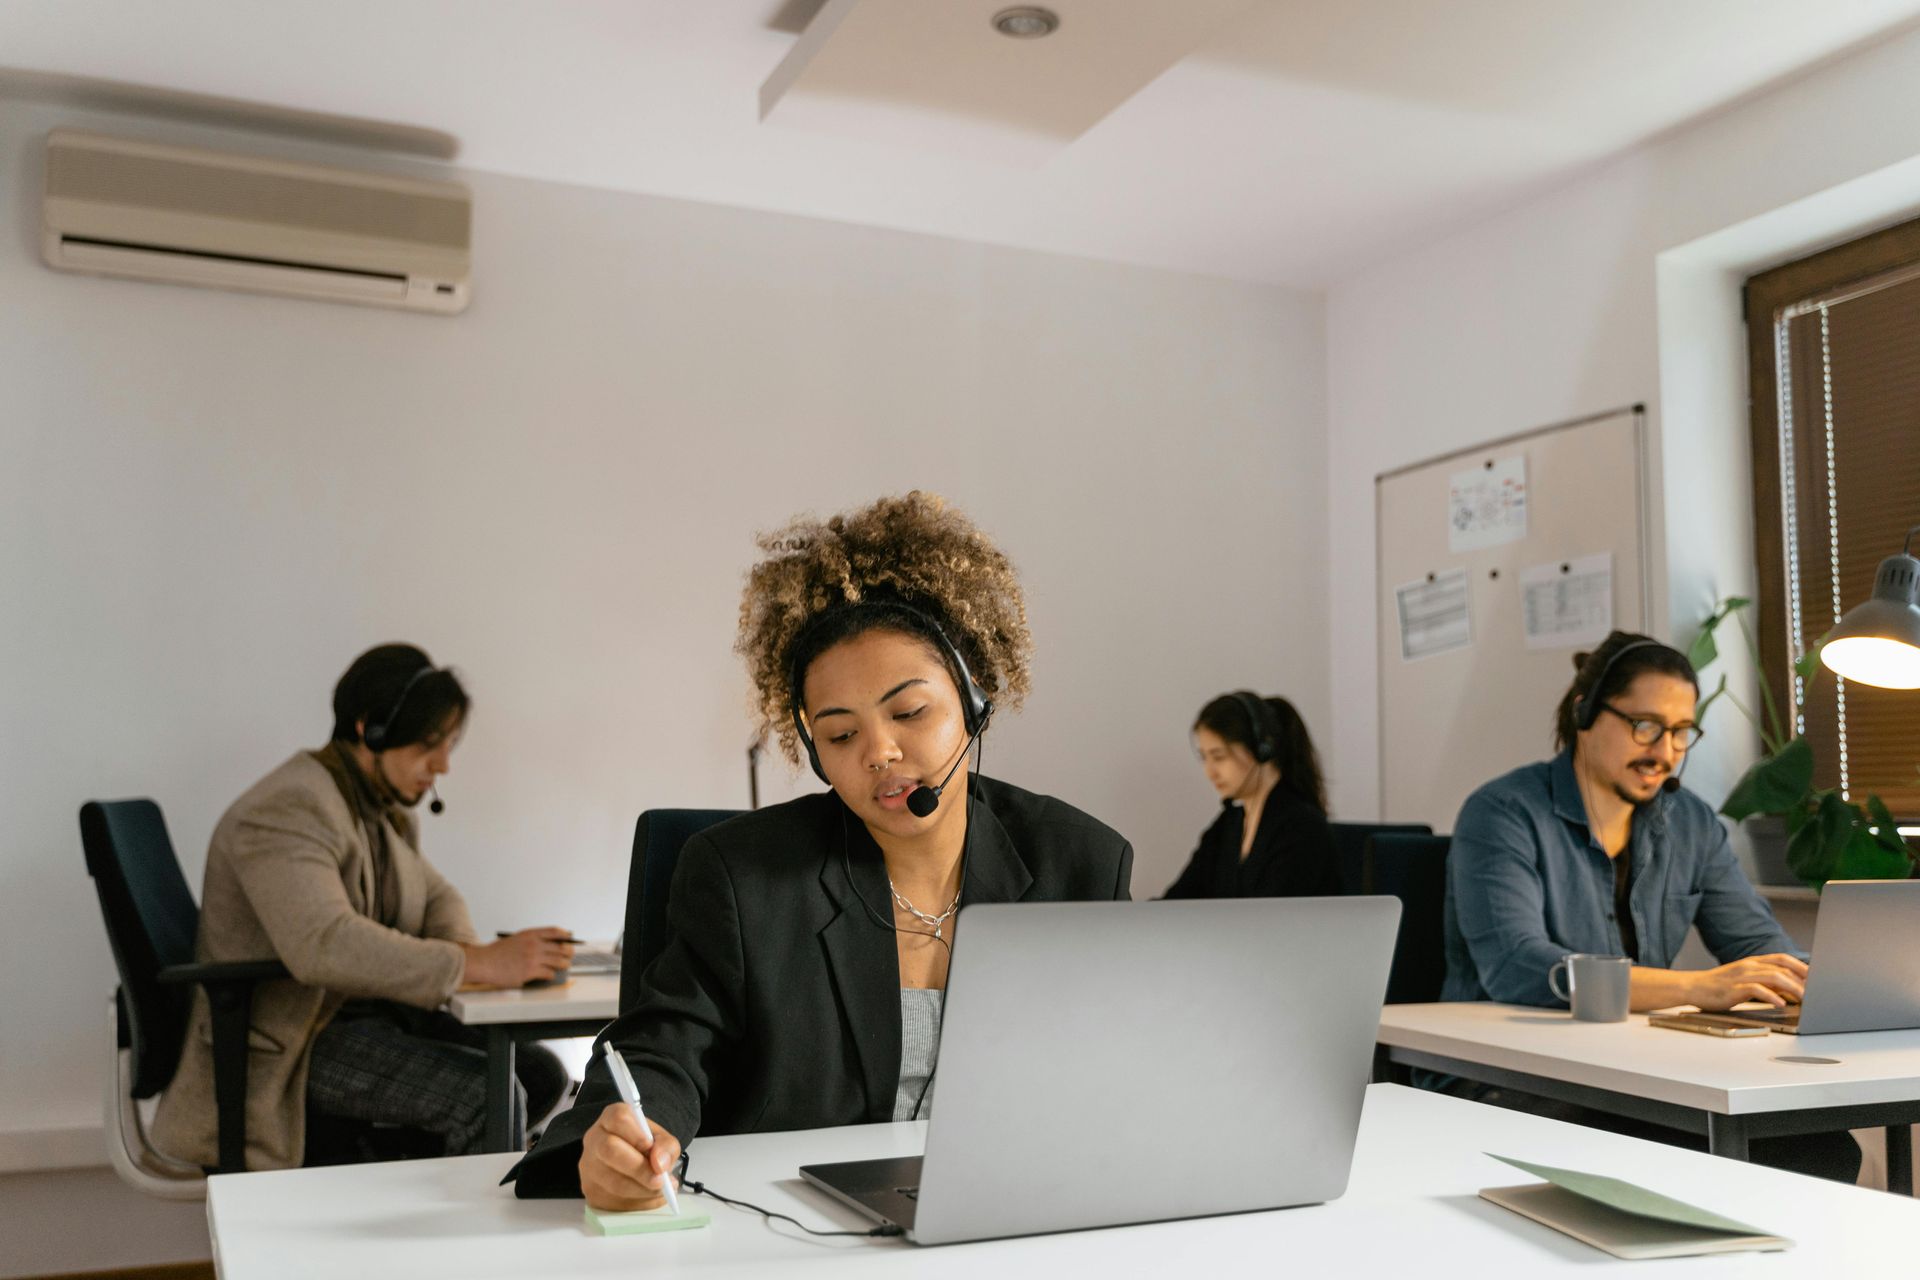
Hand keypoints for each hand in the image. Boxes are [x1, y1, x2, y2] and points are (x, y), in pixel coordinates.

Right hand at [460, 927, 573, 986]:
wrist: (484, 962)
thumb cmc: (498, 952)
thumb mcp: (517, 939)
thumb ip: (533, 940)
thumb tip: (551, 946)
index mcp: (530, 934)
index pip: (554, 932)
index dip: (565, 935)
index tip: (570, 939)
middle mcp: (533, 944)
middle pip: (561, 947)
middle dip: (568, 952)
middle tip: (569, 956)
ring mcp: (532, 958)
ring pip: (558, 961)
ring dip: (563, 964)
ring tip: (563, 966)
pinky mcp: (529, 972)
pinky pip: (549, 973)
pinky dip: (551, 974)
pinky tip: (549, 975)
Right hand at [581, 1101, 681, 1211]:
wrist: (630, 1161)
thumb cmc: (645, 1146)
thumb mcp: (661, 1139)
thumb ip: (666, 1146)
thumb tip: (660, 1164)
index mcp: (611, 1118)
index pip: (618, 1119)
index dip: (636, 1135)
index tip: (651, 1147)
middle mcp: (594, 1139)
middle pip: (609, 1150)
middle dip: (639, 1168)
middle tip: (660, 1180)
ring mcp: (588, 1166)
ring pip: (612, 1181)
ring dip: (641, 1190)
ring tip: (661, 1189)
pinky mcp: (590, 1191)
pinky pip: (613, 1201)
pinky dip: (637, 1203)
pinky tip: (650, 1197)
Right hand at [1689, 953, 1807, 1009]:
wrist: (1693, 987)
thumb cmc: (1719, 986)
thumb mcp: (1745, 980)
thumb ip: (1765, 981)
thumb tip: (1789, 989)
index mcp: (1752, 962)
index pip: (1782, 959)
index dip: (1801, 966)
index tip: (1816, 977)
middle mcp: (1749, 965)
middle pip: (1782, 967)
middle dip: (1802, 978)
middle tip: (1816, 991)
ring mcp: (1742, 975)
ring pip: (1774, 977)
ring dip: (1792, 988)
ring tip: (1804, 999)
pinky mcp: (1734, 988)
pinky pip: (1757, 990)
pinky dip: (1772, 996)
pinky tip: (1780, 1004)